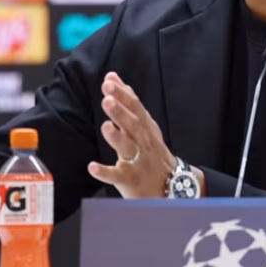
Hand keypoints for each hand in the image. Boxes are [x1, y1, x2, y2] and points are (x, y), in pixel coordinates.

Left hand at [87, 71, 177, 197]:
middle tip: (107, 98)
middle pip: (133, 125)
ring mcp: (139, 162)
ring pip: (128, 148)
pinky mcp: (131, 180)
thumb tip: (116, 79)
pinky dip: (105, 172)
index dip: (123, 94)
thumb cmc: (152, 153)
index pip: (135, 107)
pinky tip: (92, 167)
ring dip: (117, 137)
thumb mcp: (146, 126)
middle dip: (120, 111)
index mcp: (145, 128)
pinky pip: (117, 176)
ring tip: (106, 126)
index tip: (109, 81)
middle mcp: (143, 142)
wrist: (173, 187)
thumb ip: (129, 104)